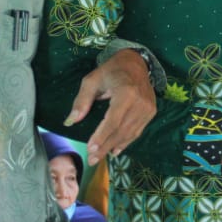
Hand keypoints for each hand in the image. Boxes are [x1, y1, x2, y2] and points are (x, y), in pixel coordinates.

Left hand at [64, 49, 156, 164]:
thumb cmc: (111, 71)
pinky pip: (137, 131)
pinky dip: (125, 142)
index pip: (113, 120)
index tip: (90, 149)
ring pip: (130, 134)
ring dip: (114, 147)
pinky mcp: (151, 112)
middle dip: (105, 147)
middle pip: (121, 130)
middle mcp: (140, 102)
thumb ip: (81, 101)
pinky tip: (114, 150)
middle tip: (91, 159)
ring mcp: (148, 108)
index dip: (102, 136)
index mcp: (126, 92)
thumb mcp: (91, 80)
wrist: (136, 63)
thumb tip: (71, 121)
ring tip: (99, 157)